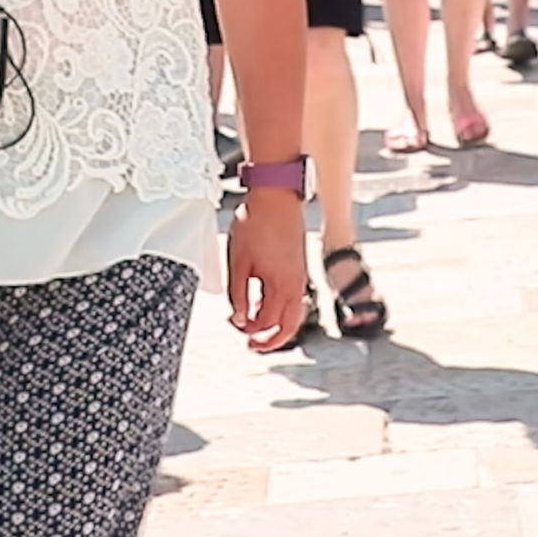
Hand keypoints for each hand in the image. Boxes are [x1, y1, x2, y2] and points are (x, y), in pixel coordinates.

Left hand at [222, 187, 308, 351]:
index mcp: (282, 285)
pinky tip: (261, 298)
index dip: (253, 332)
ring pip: (292, 310)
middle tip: (253, 343)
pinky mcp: (297, 264)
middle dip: (271, 337)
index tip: (237, 331)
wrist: (275, 193)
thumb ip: (239, 295)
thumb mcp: (238, 262)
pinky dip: (278, 304)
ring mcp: (299, 273)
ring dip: (273, 320)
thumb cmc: (256, 222)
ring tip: (253, 319)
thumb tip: (240, 320)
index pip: (272, 323)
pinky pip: (292, 295)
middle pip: (289, 324)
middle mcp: (296, 283)